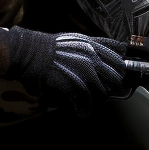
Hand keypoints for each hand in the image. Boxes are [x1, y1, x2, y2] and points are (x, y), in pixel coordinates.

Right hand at [3, 27, 126, 116]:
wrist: (30, 53)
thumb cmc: (49, 46)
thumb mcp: (76, 39)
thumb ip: (94, 44)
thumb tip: (111, 52)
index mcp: (94, 46)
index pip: (118, 60)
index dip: (118, 71)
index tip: (115, 78)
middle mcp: (92, 58)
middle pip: (115, 78)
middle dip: (111, 87)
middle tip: (103, 92)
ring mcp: (83, 72)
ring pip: (103, 92)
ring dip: (98, 100)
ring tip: (91, 102)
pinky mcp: (72, 85)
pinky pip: (86, 102)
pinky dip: (85, 109)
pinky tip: (82, 111)